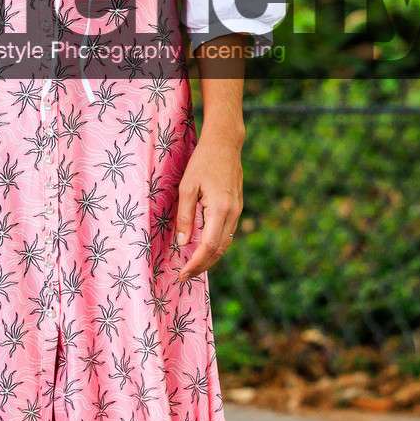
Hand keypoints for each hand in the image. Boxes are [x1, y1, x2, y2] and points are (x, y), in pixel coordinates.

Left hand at [173, 128, 243, 280]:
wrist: (225, 143)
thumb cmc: (202, 161)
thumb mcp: (187, 187)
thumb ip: (185, 216)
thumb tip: (182, 243)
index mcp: (220, 209)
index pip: (208, 246)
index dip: (196, 263)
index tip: (182, 274)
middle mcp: (233, 213)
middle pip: (219, 250)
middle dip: (202, 266)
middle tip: (184, 276)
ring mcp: (237, 210)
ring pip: (225, 243)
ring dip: (209, 258)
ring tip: (191, 267)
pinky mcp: (237, 207)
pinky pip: (227, 233)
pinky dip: (216, 246)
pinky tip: (203, 249)